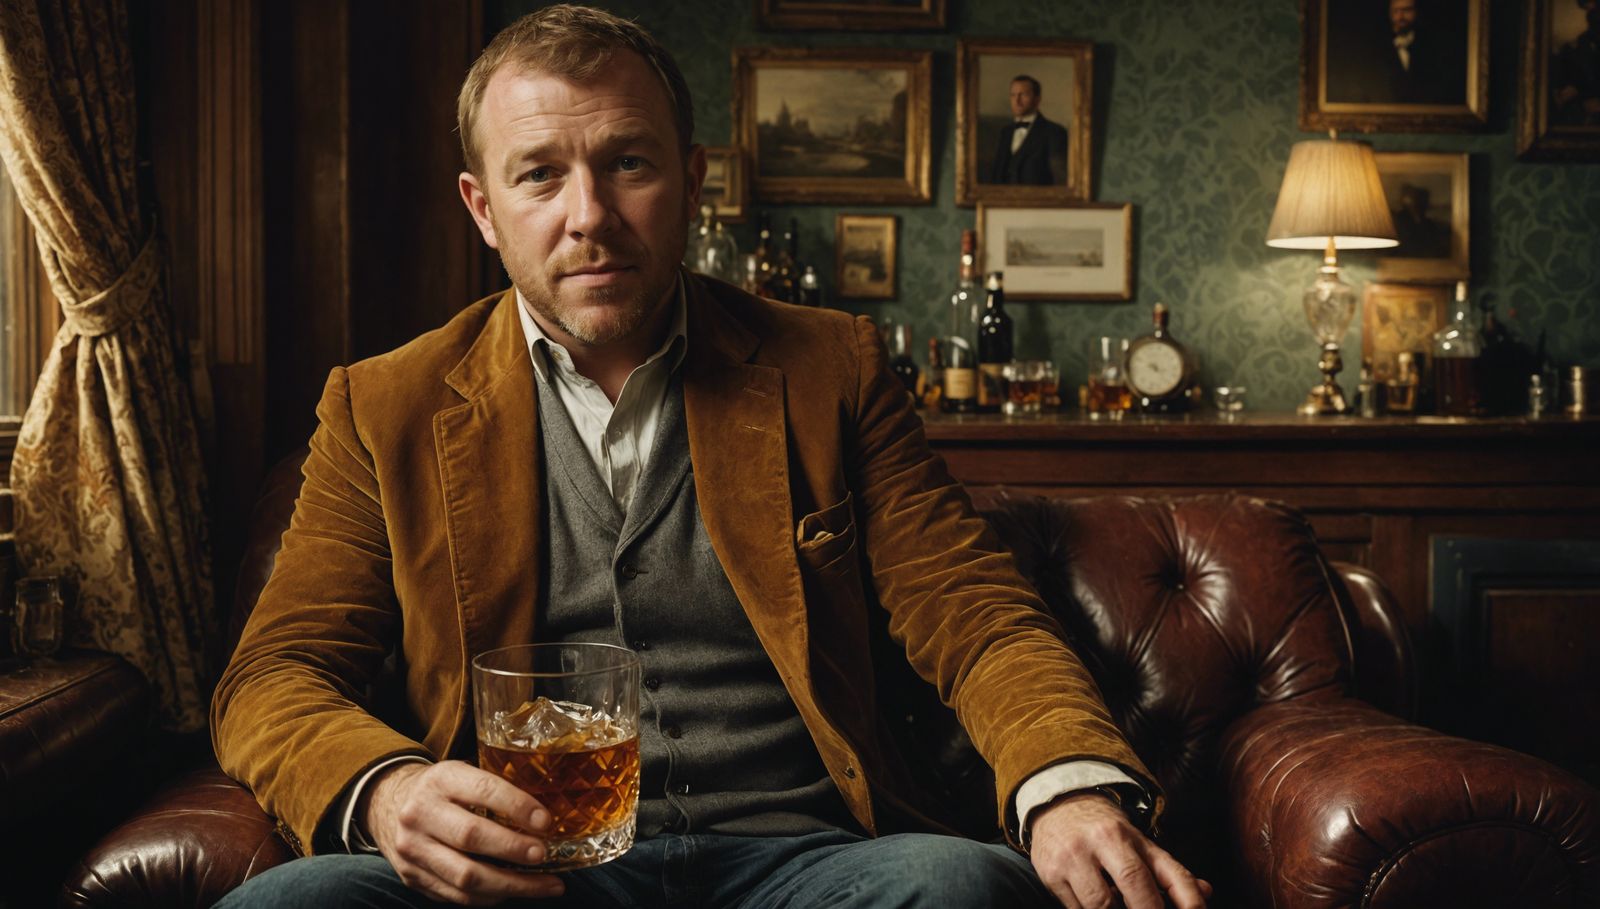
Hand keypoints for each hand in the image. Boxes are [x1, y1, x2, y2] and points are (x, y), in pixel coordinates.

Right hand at [359, 759, 565, 904]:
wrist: (387, 803)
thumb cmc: (441, 790)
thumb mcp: (461, 774)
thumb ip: (495, 790)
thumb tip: (546, 817)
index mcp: (441, 780)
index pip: (483, 791)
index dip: (517, 807)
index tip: (546, 822)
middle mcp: (421, 813)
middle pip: (471, 837)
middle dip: (513, 849)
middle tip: (544, 855)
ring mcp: (413, 849)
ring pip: (466, 876)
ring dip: (512, 884)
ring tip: (547, 885)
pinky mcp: (412, 877)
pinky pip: (458, 895)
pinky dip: (492, 896)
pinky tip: (515, 891)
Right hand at [1028, 792, 1210, 908]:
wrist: (1056, 806)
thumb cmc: (1105, 834)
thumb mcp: (1140, 846)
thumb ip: (1171, 873)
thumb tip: (1206, 893)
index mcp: (1134, 837)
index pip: (1170, 871)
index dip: (1188, 898)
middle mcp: (1104, 841)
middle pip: (1134, 882)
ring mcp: (1074, 856)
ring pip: (1101, 905)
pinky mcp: (1050, 873)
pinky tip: (1097, 907)